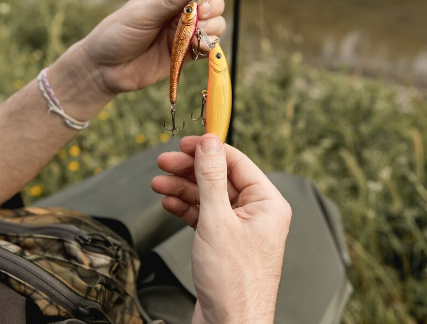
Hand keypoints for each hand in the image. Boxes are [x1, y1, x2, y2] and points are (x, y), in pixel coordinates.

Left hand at [60, 0, 224, 95]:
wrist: (105, 68)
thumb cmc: (118, 34)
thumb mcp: (143, 13)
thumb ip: (172, 0)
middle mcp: (181, 10)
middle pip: (214, 2)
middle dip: (212, 8)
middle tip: (199, 16)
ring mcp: (185, 32)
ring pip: (216, 24)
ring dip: (213, 27)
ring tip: (196, 34)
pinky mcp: (187, 53)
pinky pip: (208, 46)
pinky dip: (209, 45)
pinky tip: (198, 47)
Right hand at [152, 135, 291, 323]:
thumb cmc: (234, 284)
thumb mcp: (217, 221)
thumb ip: (211, 178)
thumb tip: (210, 143)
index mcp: (268, 203)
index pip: (236, 162)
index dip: (208, 149)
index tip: (184, 143)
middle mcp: (257, 214)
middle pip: (220, 178)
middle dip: (190, 170)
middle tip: (163, 162)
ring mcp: (241, 229)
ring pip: (210, 197)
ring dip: (184, 189)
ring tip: (159, 183)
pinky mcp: (226, 244)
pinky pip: (206, 216)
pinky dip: (187, 209)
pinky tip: (169, 203)